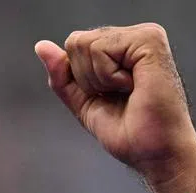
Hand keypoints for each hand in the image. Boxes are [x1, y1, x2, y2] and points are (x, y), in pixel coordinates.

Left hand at [34, 23, 195, 192]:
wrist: (155, 153)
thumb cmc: (129, 133)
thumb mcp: (84, 102)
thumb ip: (63, 75)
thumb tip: (41, 46)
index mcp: (122, 48)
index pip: (74, 46)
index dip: (80, 79)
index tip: (109, 97)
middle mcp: (134, 36)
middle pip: (75, 42)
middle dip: (86, 79)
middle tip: (119, 96)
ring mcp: (144, 35)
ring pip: (84, 44)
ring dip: (98, 80)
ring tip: (128, 92)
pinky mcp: (149, 40)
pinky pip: (100, 50)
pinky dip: (108, 77)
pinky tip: (133, 86)